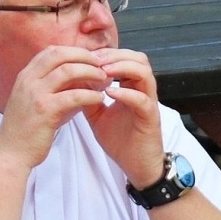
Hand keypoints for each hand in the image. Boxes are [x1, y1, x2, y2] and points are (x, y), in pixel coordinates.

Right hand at [0, 45, 111, 173]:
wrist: (11, 152)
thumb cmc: (25, 129)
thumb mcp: (32, 101)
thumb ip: (50, 87)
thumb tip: (77, 79)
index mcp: (25, 76)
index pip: (51, 51)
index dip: (73, 51)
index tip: (89, 58)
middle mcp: (28, 80)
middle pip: (60, 55)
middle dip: (84, 56)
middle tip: (101, 64)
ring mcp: (35, 94)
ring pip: (68, 71)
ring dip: (90, 72)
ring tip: (104, 79)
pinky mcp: (45, 110)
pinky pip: (74, 95)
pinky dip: (90, 95)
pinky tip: (99, 99)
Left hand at [80, 47, 164, 185]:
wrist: (135, 167)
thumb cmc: (119, 140)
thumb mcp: (97, 114)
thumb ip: (87, 95)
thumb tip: (69, 79)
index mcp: (132, 87)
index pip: (126, 58)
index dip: (107, 52)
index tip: (86, 55)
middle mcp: (143, 92)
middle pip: (139, 59)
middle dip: (115, 55)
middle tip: (94, 59)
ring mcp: (149, 104)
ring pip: (145, 73)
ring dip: (122, 68)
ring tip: (102, 71)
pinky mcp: (151, 119)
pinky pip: (143, 100)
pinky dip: (126, 93)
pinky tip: (109, 93)